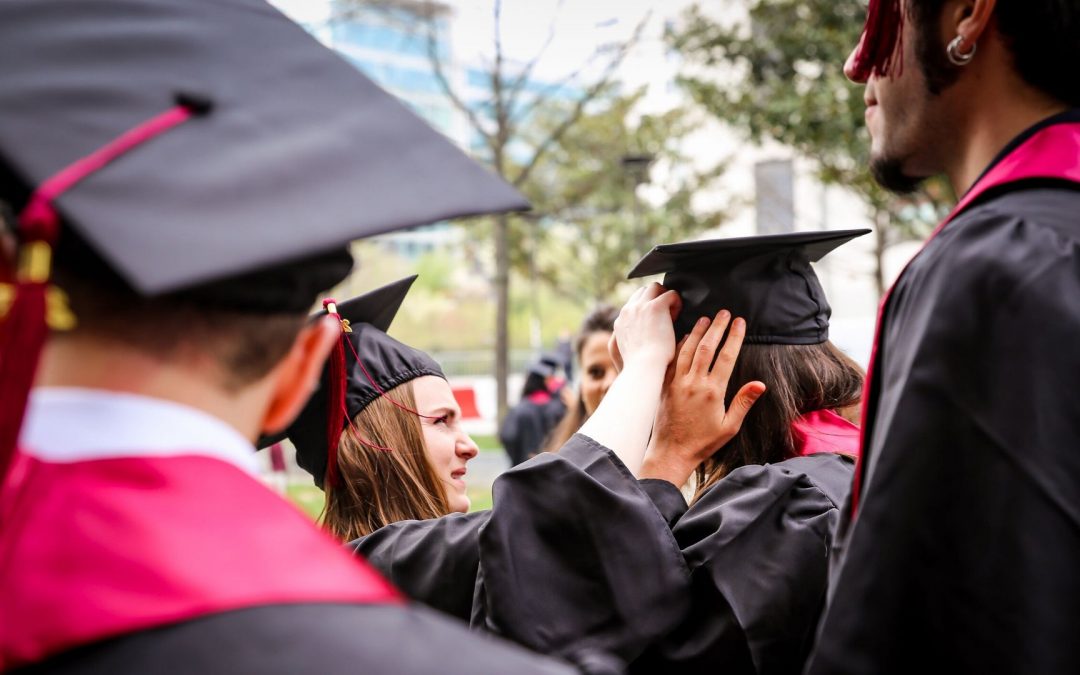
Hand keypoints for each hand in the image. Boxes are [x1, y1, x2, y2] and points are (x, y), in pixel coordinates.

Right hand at [608, 283, 681, 372]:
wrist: (644, 367)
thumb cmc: (639, 366)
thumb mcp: (624, 353)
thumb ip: (629, 339)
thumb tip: (639, 335)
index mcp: (620, 321)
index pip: (633, 304)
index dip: (646, 309)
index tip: (656, 321)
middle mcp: (628, 311)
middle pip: (642, 292)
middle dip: (655, 299)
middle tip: (665, 315)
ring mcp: (640, 307)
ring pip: (655, 287)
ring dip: (664, 297)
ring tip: (672, 313)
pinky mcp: (655, 307)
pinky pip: (670, 294)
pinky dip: (676, 302)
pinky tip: (678, 316)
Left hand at [639, 310, 765, 486]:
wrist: (671, 451)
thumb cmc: (703, 442)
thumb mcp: (729, 427)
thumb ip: (744, 403)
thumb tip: (761, 384)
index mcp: (713, 392)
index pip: (726, 356)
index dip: (734, 336)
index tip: (740, 322)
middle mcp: (694, 383)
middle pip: (707, 347)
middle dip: (717, 327)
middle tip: (724, 312)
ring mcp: (677, 382)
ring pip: (688, 349)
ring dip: (697, 331)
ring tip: (706, 318)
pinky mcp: (664, 385)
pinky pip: (673, 359)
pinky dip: (679, 345)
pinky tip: (684, 336)